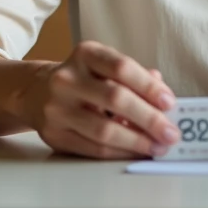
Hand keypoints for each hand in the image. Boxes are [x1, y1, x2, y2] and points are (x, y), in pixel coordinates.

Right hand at [19, 41, 180, 158]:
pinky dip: (119, 152)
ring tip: (158, 147)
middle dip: (149, 119)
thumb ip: (135, 77)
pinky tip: (136, 151)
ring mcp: (57, 108)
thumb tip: (163, 99)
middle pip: (116, 99)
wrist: (36, 92)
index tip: (170, 102)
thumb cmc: (84, 79)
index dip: (149, 86)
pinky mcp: (54, 135)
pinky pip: (93, 148)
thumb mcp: (105, 66)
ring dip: (137, 141)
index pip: (122, 68)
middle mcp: (68, 78)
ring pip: (104, 130)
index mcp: (85, 54)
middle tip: (171, 133)